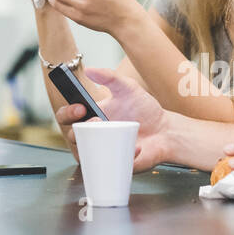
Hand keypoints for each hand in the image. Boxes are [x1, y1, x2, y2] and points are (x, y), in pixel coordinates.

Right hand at [54, 67, 169, 171]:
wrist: (165, 130)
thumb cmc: (144, 109)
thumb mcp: (127, 87)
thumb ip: (109, 76)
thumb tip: (90, 69)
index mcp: (92, 115)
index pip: (68, 116)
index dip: (67, 113)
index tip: (80, 107)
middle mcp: (94, 134)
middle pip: (71, 137)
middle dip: (75, 130)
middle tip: (95, 121)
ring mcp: (104, 150)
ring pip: (86, 155)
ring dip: (94, 146)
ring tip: (111, 134)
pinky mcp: (117, 163)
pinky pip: (111, 165)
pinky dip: (123, 156)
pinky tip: (136, 147)